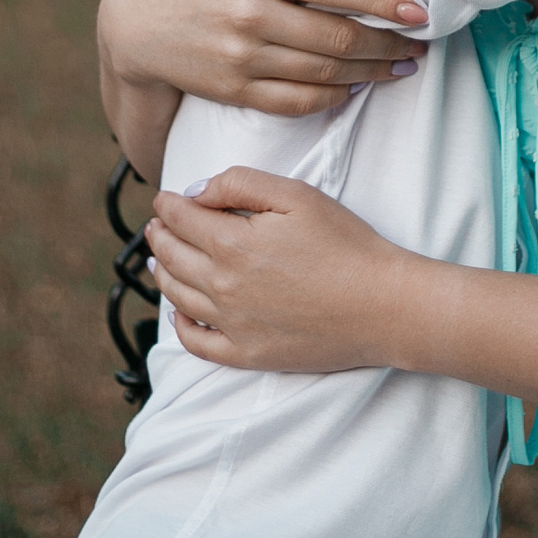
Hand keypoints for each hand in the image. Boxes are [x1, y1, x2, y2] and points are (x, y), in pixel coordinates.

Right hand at [96, 0, 427, 118]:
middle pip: (335, 35)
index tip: (416, 9)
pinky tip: (354, 88)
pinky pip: (295, 101)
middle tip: (419, 44)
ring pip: (322, 72)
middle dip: (387, 43)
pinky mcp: (234, 89)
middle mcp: (248, 15)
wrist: (132, 24)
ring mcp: (241, 57)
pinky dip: (331, 98)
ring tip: (401, 67)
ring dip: (370, 73)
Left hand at [145, 166, 417, 372]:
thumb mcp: (297, 195)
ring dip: (162, 274)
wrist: (382, 305)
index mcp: (231, 244)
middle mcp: (222, 286)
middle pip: (172, 257)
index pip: (180, 219)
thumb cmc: (346, 244)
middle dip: (159, 236)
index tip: (164, 198)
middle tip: (155, 226)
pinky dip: (181, 327)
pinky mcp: (248, 354)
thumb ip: (240, 184)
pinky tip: (180, 315)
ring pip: (178, 297)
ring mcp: (232, 325)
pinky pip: (198, 344)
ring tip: (158, 261)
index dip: (167, 205)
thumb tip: (194, 192)